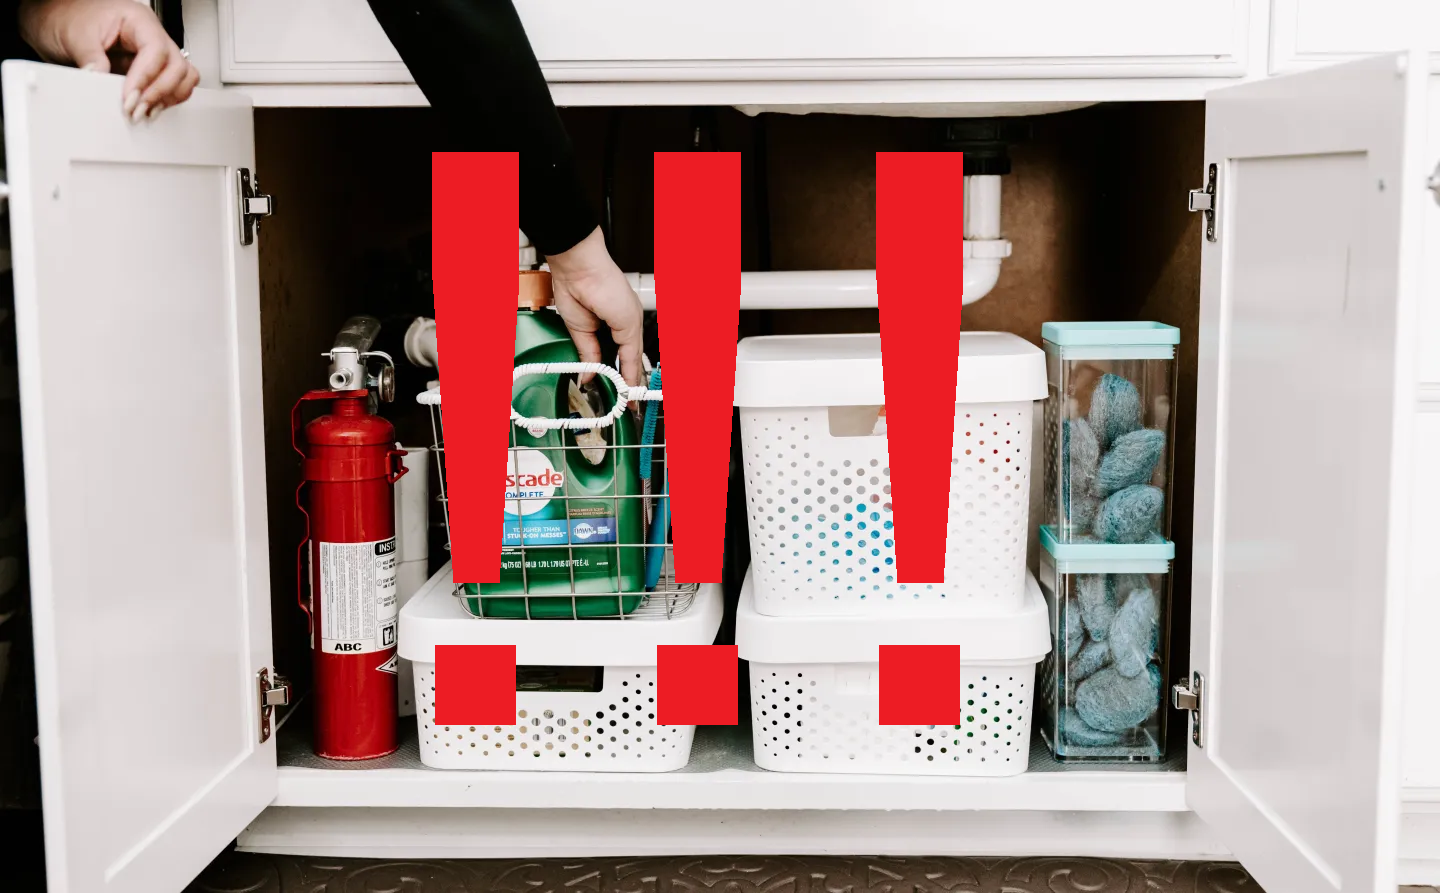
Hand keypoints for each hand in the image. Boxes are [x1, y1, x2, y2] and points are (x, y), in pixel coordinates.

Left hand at [19, 0, 199, 121]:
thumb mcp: (75, 36)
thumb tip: (104, 85)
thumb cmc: (65, 17)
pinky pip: (173, 86)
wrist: (53, 21)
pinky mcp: (149, 70)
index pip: (156, 50)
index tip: (130, 98)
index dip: (147, 78)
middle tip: (137, 109)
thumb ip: (92, 60)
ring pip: (183, 77)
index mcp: (137, 19)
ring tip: (146, 111)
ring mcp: (153, 53)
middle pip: (177, 66)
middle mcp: (150, 34)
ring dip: (169, 97)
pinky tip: (151, 108)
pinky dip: (167, 100)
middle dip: (160, 92)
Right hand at [546, 226, 644, 386]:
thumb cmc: (575, 286)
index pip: (622, 354)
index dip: (622, 374)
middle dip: (630, 382)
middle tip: (631, 403)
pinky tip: (628, 387)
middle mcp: (627, 322)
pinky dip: (629, 373)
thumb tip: (586, 375)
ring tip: (630, 401)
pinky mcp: (629, 324)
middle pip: (631, 359)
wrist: (576, 268)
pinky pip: (630, 354)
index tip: (622, 391)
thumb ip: (587, 354)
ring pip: (633, 359)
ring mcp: (631, 322)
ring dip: (631, 382)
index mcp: (615, 321)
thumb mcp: (579, 330)